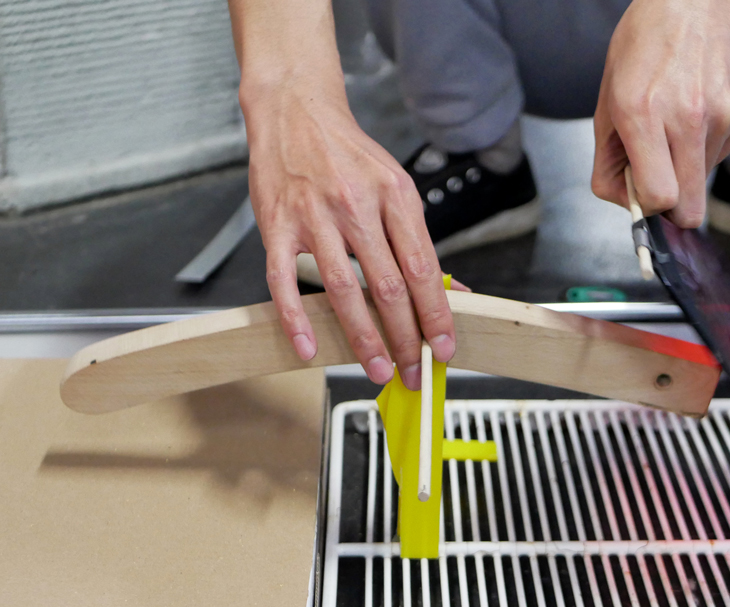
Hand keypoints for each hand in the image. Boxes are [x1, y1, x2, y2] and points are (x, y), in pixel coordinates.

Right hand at [241, 76, 455, 390]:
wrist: (296, 112)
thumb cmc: (350, 157)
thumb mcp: (397, 187)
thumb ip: (419, 241)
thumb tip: (453, 291)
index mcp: (396, 196)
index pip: (423, 267)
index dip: (436, 314)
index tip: (446, 347)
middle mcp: (357, 205)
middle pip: (387, 285)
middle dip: (405, 337)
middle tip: (414, 372)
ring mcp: (314, 216)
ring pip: (341, 288)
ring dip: (362, 337)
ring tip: (377, 369)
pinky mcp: (276, 225)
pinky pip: (283, 280)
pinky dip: (295, 318)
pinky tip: (308, 348)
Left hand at [592, 0, 729, 227]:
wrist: (695, 4)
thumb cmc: (643, 50)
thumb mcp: (607, 103)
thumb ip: (607, 162)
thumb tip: (626, 205)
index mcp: (642, 114)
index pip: (660, 198)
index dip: (650, 209)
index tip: (643, 197)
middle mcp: (687, 118)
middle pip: (690, 208)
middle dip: (672, 207)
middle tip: (659, 181)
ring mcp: (721, 118)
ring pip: (703, 182)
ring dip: (685, 169)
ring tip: (673, 129)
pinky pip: (720, 157)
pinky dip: (704, 149)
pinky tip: (695, 116)